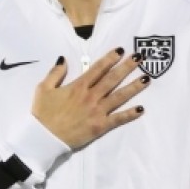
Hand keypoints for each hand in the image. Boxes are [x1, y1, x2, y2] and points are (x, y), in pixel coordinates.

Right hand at [31, 48, 150, 148]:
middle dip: (127, 67)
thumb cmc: (42, 114)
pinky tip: (141, 109)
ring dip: (134, 87)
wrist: (42, 138)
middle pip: (113, 79)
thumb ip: (55, 73)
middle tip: (140, 58)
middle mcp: (91, 96)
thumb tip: (64, 59)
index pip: (98, 68)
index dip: (110, 58)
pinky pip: (118, 119)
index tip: (121, 50)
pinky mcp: (100, 126)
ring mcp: (97, 111)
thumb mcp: (43, 89)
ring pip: (119, 96)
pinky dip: (130, 114)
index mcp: (78, 86)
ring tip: (147, 78)